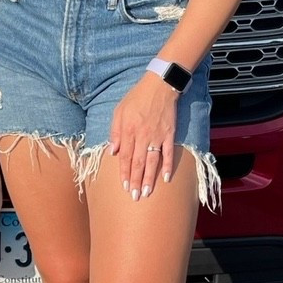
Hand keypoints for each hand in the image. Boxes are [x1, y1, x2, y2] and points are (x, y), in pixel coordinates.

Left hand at [109, 72, 178, 200]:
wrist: (159, 85)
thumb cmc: (136, 98)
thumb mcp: (119, 111)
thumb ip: (115, 132)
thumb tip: (113, 152)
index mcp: (128, 131)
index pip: (125, 157)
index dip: (124, 173)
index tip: (123, 186)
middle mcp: (142, 136)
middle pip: (138, 163)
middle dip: (135, 181)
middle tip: (134, 197)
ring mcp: (157, 136)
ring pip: (152, 161)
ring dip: (149, 178)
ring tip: (146, 193)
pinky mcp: (169, 134)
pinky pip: (168, 153)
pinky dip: (168, 166)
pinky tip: (166, 178)